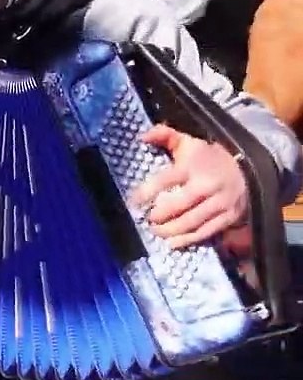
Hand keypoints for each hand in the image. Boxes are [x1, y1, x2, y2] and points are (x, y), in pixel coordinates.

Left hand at [130, 123, 248, 249]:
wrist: (248, 166)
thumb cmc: (208, 156)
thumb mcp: (188, 142)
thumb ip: (164, 135)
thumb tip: (141, 136)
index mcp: (194, 166)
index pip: (166, 179)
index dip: (147, 191)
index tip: (132, 201)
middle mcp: (208, 185)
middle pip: (180, 205)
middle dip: (160, 215)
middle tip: (147, 220)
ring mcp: (221, 202)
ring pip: (193, 221)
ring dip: (171, 230)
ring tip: (155, 232)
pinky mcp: (230, 216)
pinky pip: (207, 231)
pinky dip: (188, 240)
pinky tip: (172, 244)